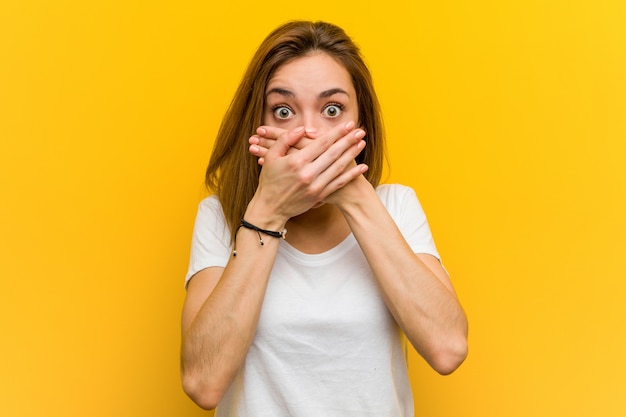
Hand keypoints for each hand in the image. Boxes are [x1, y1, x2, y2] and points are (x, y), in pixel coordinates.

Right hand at [247, 122, 367, 221]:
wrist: (270, 208)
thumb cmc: (269, 180)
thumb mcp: (271, 157)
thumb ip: (285, 140)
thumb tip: (302, 129)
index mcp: (296, 161)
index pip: (321, 143)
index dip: (336, 133)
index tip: (347, 124)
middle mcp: (308, 173)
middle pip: (333, 153)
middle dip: (348, 141)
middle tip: (360, 131)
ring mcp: (315, 186)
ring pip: (338, 167)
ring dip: (352, 154)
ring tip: (362, 143)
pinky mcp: (319, 195)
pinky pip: (339, 183)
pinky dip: (351, 175)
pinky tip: (362, 167)